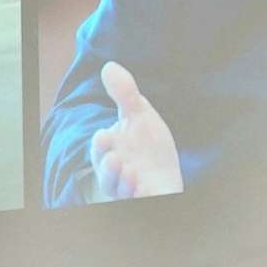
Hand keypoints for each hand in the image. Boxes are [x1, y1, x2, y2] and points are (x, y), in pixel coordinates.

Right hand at [88, 61, 182, 199]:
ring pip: (120, 190)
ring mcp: (129, 190)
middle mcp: (115, 174)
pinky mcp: (144, 199)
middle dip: (107, 167)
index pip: (101, 149)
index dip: (101, 145)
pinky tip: (144, 185)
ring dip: (122, 182)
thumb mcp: (139, 115)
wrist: (165, 175)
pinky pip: (139, 200)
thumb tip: (108, 66)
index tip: (104, 134)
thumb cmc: (147, 145)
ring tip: (130, 170)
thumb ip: (124, 93)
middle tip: (112, 157)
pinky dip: (139, 194)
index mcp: (109, 151)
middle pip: (106, 174)